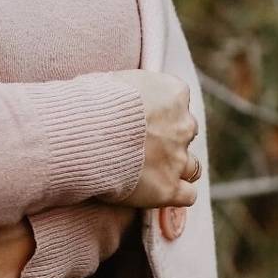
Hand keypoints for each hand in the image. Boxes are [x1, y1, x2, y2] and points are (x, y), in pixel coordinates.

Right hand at [94, 69, 200, 210]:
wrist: (85, 133)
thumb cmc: (91, 102)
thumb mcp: (111, 81)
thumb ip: (130, 91)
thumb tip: (123, 97)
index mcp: (172, 93)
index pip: (178, 99)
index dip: (158, 109)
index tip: (141, 115)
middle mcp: (183, 125)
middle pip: (185, 131)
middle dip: (168, 137)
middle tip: (141, 143)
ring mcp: (177, 158)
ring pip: (192, 166)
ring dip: (176, 167)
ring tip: (150, 170)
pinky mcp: (168, 188)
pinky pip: (187, 195)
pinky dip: (176, 194)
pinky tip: (158, 192)